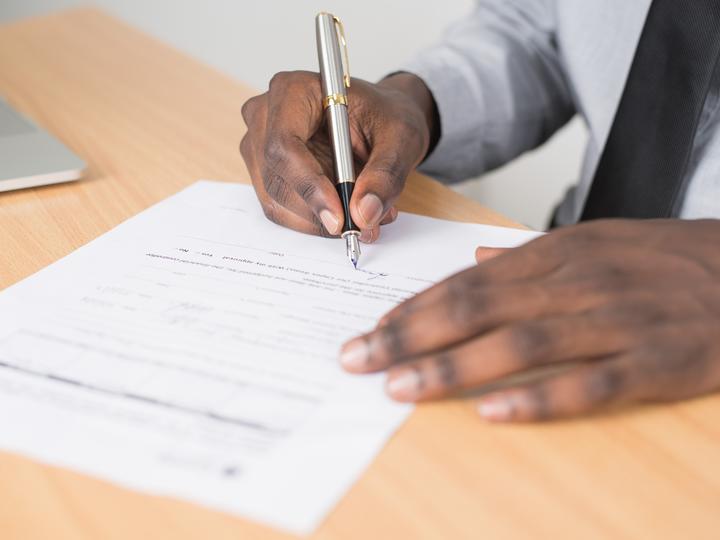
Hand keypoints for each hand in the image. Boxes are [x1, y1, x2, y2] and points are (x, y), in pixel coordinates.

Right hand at [240, 71, 437, 241]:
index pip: (284, 145)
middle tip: (362, 226)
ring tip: (365, 216)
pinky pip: (282, 209)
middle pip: (277, 179)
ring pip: (277, 201)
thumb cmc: (386, 116)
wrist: (380, 120)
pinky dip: (315, 220)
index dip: (309, 186)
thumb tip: (364, 213)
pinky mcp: (266, 173)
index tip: (339, 218)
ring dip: (319, 220)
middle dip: (318, 211)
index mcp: (293, 91)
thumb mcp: (401, 139)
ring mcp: (260, 146)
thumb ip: (385, 175)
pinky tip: (346, 212)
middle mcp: (266, 116)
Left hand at [339, 219, 719, 421]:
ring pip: (519, 345)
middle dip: (409, 335)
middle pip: (477, 308)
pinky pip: (588, 384)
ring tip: (401, 388)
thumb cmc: (662, 259)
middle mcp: (576, 283)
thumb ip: (530, 255)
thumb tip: (476, 258)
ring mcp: (615, 322)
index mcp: (557, 254)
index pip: (467, 281)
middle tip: (358, 359)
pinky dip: (537, 399)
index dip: (414, 307)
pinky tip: (492, 413)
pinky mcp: (654, 362)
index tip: (370, 330)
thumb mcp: (594, 241)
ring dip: (453, 367)